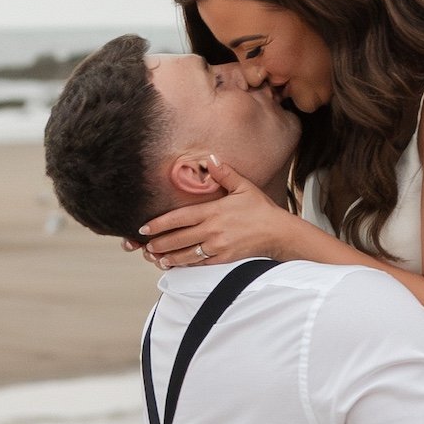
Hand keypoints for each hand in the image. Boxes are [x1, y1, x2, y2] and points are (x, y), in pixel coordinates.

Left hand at [136, 161, 296, 269]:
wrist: (278, 232)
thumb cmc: (261, 210)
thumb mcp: (244, 186)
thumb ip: (225, 173)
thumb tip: (211, 159)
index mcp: (213, 212)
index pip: (179, 218)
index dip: (159, 224)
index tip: (144, 228)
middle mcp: (212, 231)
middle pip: (178, 239)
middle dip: (159, 243)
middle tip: (145, 245)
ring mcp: (217, 247)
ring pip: (186, 254)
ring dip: (169, 256)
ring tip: (156, 257)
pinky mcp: (224, 259)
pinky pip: (200, 264)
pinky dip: (186, 264)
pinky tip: (177, 264)